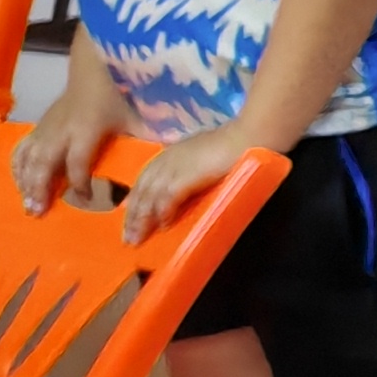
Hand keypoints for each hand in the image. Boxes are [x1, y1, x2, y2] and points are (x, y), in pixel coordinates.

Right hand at [11, 65, 134, 212]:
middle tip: (37, 212)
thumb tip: (159, 165)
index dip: (79, 182)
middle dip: (39, 187)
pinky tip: (20, 182)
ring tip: (27, 203)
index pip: (78, 162)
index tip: (85, 198)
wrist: (95, 67)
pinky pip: (22, 147)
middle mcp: (62, 129)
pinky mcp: (39, 124)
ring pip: (28, 156)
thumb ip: (146, 141)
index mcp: (87, 128)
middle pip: (44, 162)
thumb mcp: (138, 117)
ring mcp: (47, 126)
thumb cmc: (120, 93)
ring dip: (24, 180)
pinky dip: (18, 165)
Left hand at [118, 123, 263, 241]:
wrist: (247, 138)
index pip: (144, 180)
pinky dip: (163, 214)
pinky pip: (167, 200)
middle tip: (128, 237)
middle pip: (141, 191)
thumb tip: (184, 185)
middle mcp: (166, 161)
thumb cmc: (232, 146)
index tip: (131, 218)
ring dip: (142, 220)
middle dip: (133, 215)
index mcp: (169, 155)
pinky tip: (164, 226)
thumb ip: (190, 167)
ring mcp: (173, 169)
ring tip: (139, 238)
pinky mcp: (184, 179)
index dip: (136, 200)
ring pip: (149, 198)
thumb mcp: (203, 155)